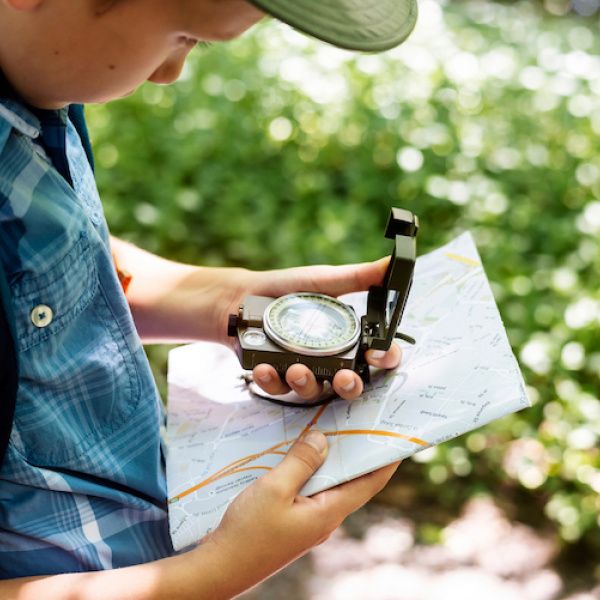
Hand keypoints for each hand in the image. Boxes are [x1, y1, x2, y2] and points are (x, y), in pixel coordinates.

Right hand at [202, 431, 399, 594]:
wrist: (220, 567)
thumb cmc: (248, 531)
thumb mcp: (275, 489)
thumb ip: (301, 462)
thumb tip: (323, 439)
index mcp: (329, 513)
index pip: (370, 482)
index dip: (387, 459)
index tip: (398, 435)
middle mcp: (325, 518)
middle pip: (351, 480)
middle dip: (357, 451)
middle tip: (360, 419)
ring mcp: (308, 521)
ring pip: (328, 483)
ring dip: (330, 458)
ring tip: (331, 427)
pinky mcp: (292, 520)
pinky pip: (309, 489)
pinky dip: (310, 469)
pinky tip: (298, 452)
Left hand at [222, 257, 401, 400]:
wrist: (242, 297)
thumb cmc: (288, 289)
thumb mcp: (325, 280)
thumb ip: (360, 277)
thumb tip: (391, 263)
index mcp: (346, 337)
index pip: (376, 355)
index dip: (384, 359)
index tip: (376, 355)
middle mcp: (328, 359)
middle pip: (349, 384)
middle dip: (350, 386)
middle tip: (344, 378)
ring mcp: (302, 371)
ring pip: (313, 391)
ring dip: (307, 384)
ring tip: (296, 369)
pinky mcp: (275, 378)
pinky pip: (278, 388)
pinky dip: (272, 380)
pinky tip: (264, 368)